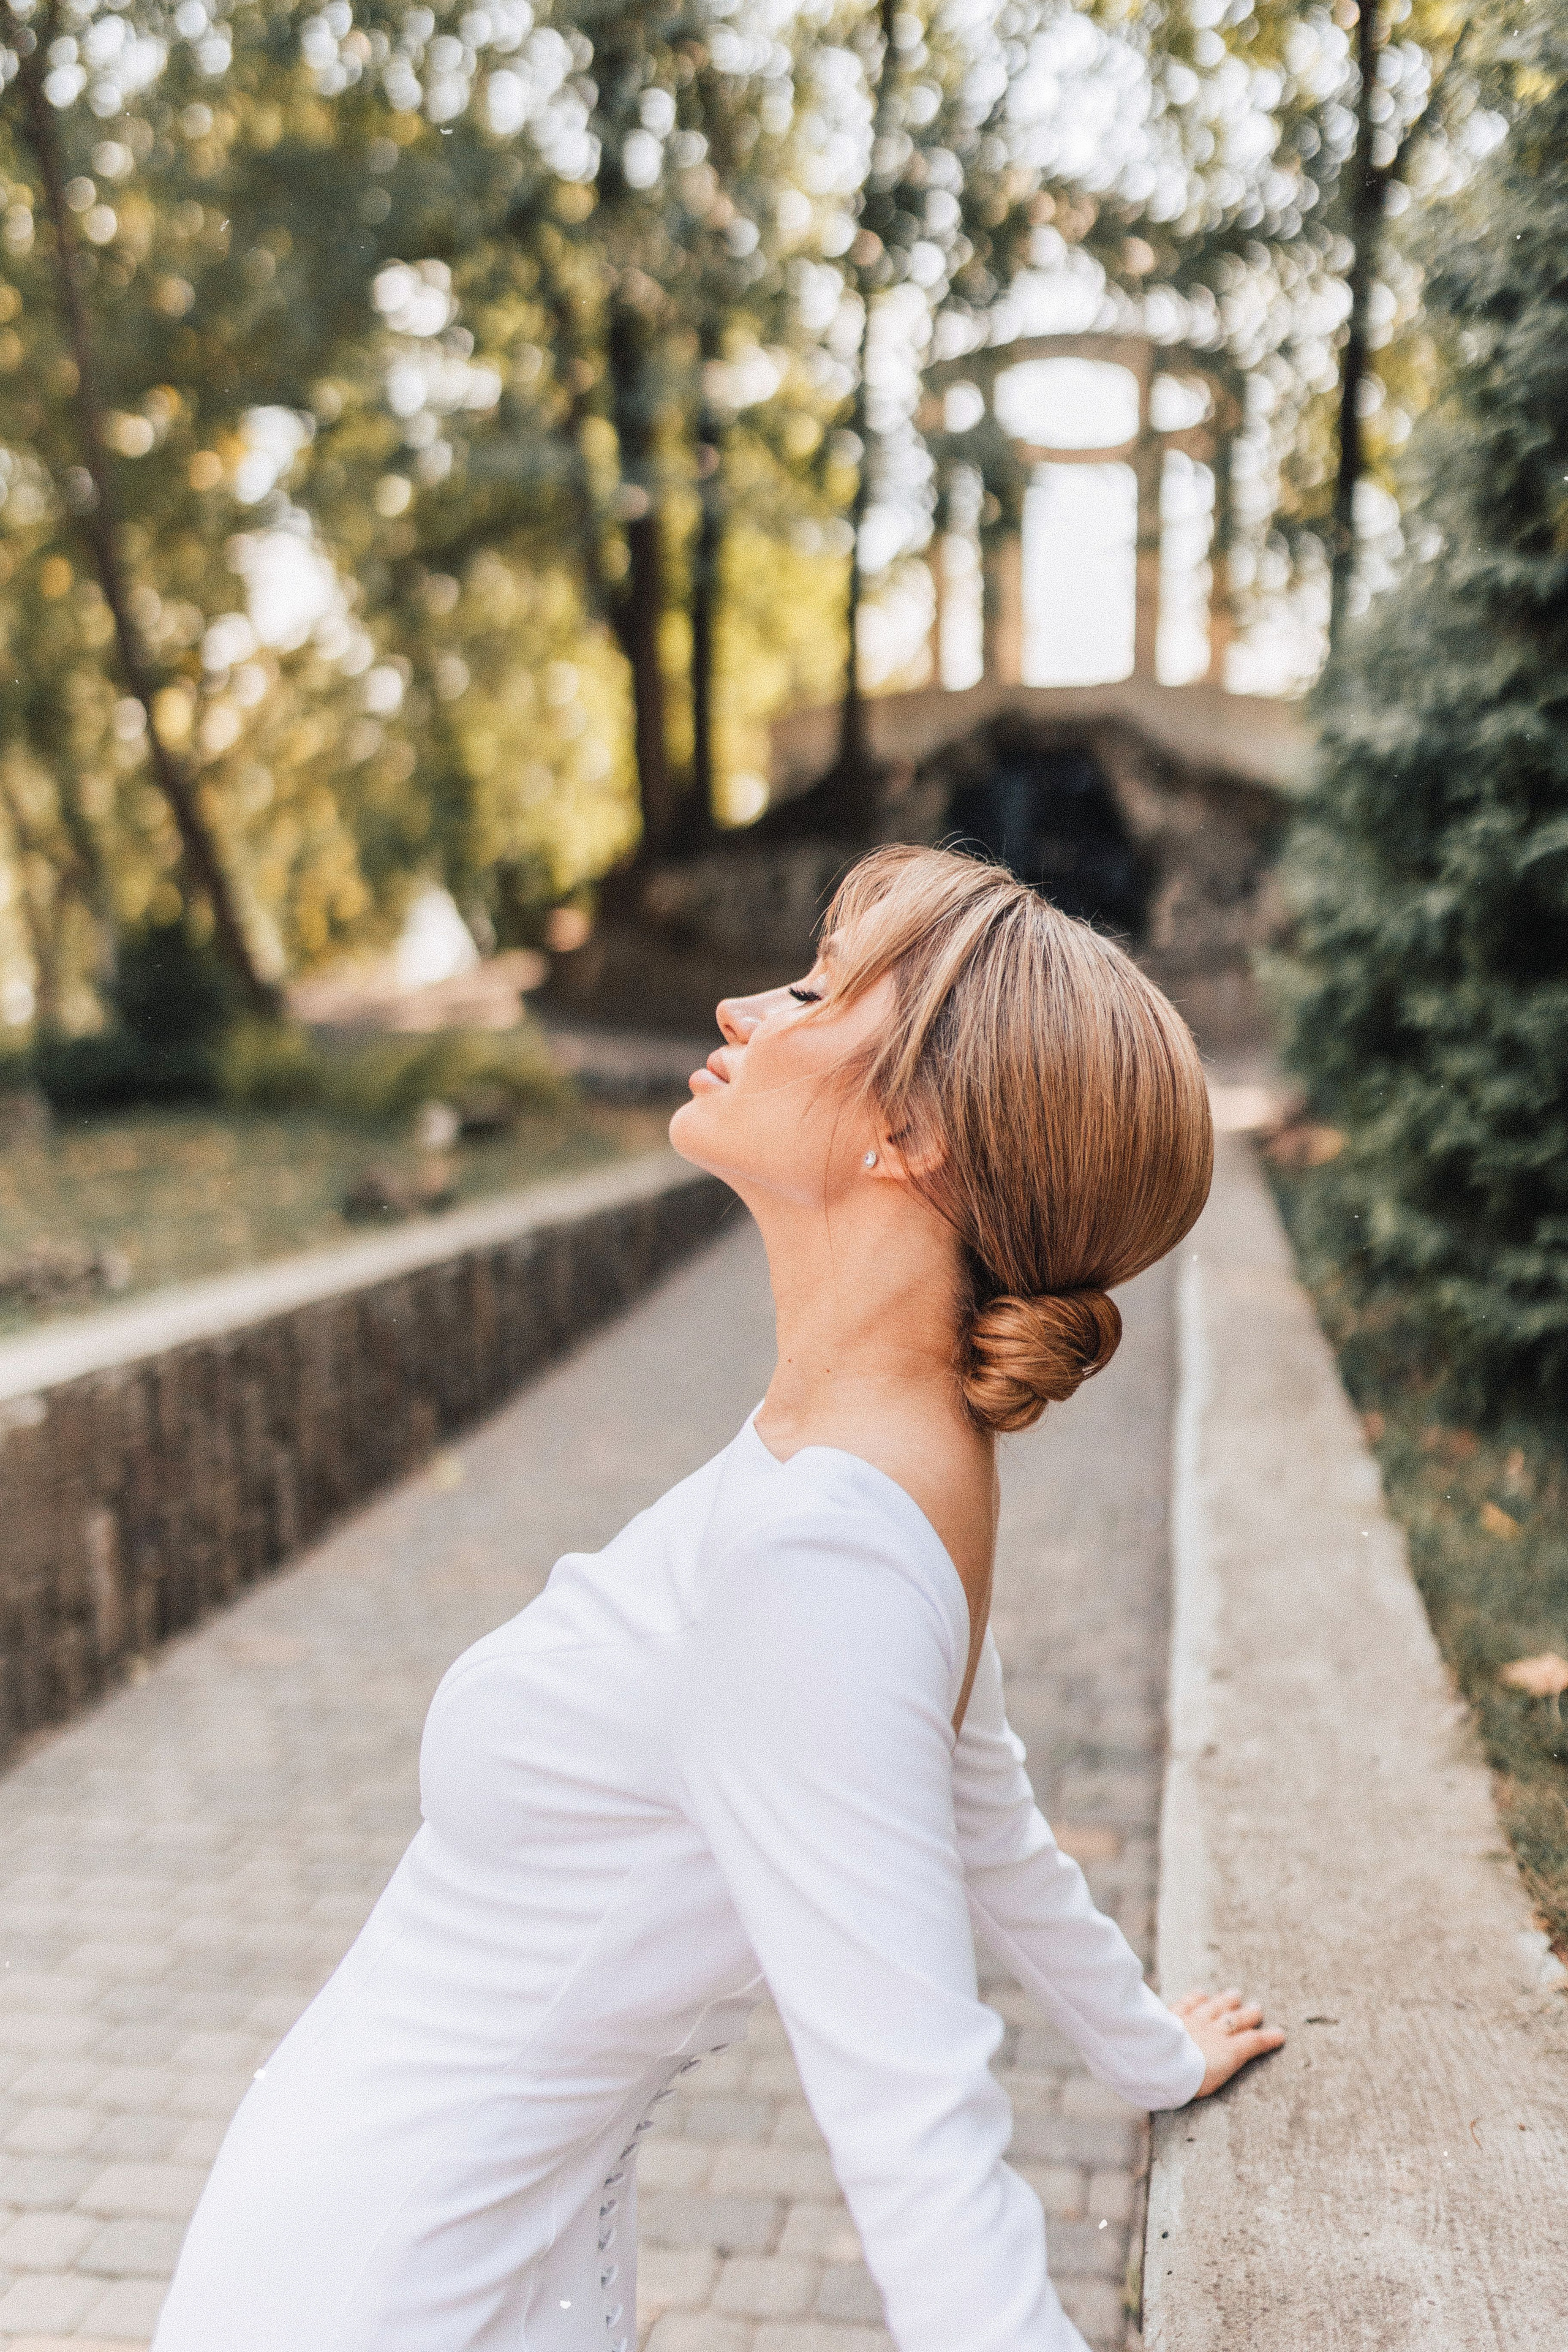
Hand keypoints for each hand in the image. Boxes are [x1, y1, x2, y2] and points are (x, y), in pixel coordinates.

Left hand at [1170, 1987, 1285, 2098]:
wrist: (1163, 2062)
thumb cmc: (1186, 2083)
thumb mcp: (1211, 2084)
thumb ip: (1220, 2070)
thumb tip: (1226, 2063)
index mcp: (1228, 2052)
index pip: (1253, 2042)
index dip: (1268, 2038)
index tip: (1280, 2034)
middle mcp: (1215, 2033)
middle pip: (1235, 2020)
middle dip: (1248, 2014)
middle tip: (1258, 2008)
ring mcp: (1195, 2021)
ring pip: (1215, 2006)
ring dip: (1225, 2000)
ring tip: (1235, 1994)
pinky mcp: (1175, 2015)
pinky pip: (1188, 2002)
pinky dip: (1196, 1997)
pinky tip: (1201, 1993)